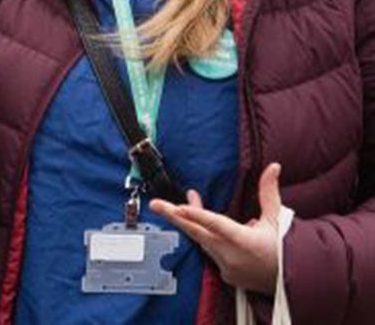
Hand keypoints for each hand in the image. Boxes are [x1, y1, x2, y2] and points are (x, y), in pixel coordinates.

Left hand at [151, 162, 284, 292]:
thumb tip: (274, 167)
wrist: (294, 282)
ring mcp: (228, 267)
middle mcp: (233, 256)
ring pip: (202, 241)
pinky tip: (207, 230)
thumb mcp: (277, 219)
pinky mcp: (226, 275)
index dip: (198, 215)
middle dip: (174, 217)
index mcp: (246, 242)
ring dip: (191, 223)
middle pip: (198, 233)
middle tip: (155, 204)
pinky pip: (210, 253)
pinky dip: (207, 240)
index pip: (217, 225)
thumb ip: (269, 192)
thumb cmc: (286, 249)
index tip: (180, 207)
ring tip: (178, 207)